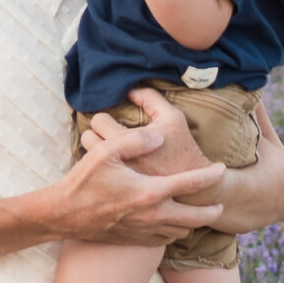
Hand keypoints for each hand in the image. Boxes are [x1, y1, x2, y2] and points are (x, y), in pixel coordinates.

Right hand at [44, 105, 226, 245]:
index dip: (211, 175)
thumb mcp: (105, 152)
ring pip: (182, 231)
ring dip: (193, 223)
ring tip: (196, 212)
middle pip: (196, 217)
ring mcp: (145, 231)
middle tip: (220, 204)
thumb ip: (135, 140)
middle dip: (212, 211)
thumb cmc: (83, 181)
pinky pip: (165, 241)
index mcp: (150, 191)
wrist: (64, 215)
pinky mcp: (136, 240)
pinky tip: (172, 224)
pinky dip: (174, 232)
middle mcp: (153, 215)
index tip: (222, 170)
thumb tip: (159, 135)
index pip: (192, 183)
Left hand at [97, 87, 225, 185]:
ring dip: (96, 152)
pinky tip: (115, 167)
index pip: (98, 121)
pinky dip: (102, 169)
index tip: (113, 122)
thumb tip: (129, 90)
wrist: (195, 189)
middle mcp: (113, 162)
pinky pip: (96, 175)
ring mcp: (112, 179)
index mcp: (124, 141)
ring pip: (88, 158)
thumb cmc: (183, 149)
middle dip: (97, 134)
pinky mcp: (114, 192)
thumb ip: (150, 99)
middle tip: (108, 135)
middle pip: (88, 139)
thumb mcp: (173, 118)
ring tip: (110, 151)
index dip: (105, 119)